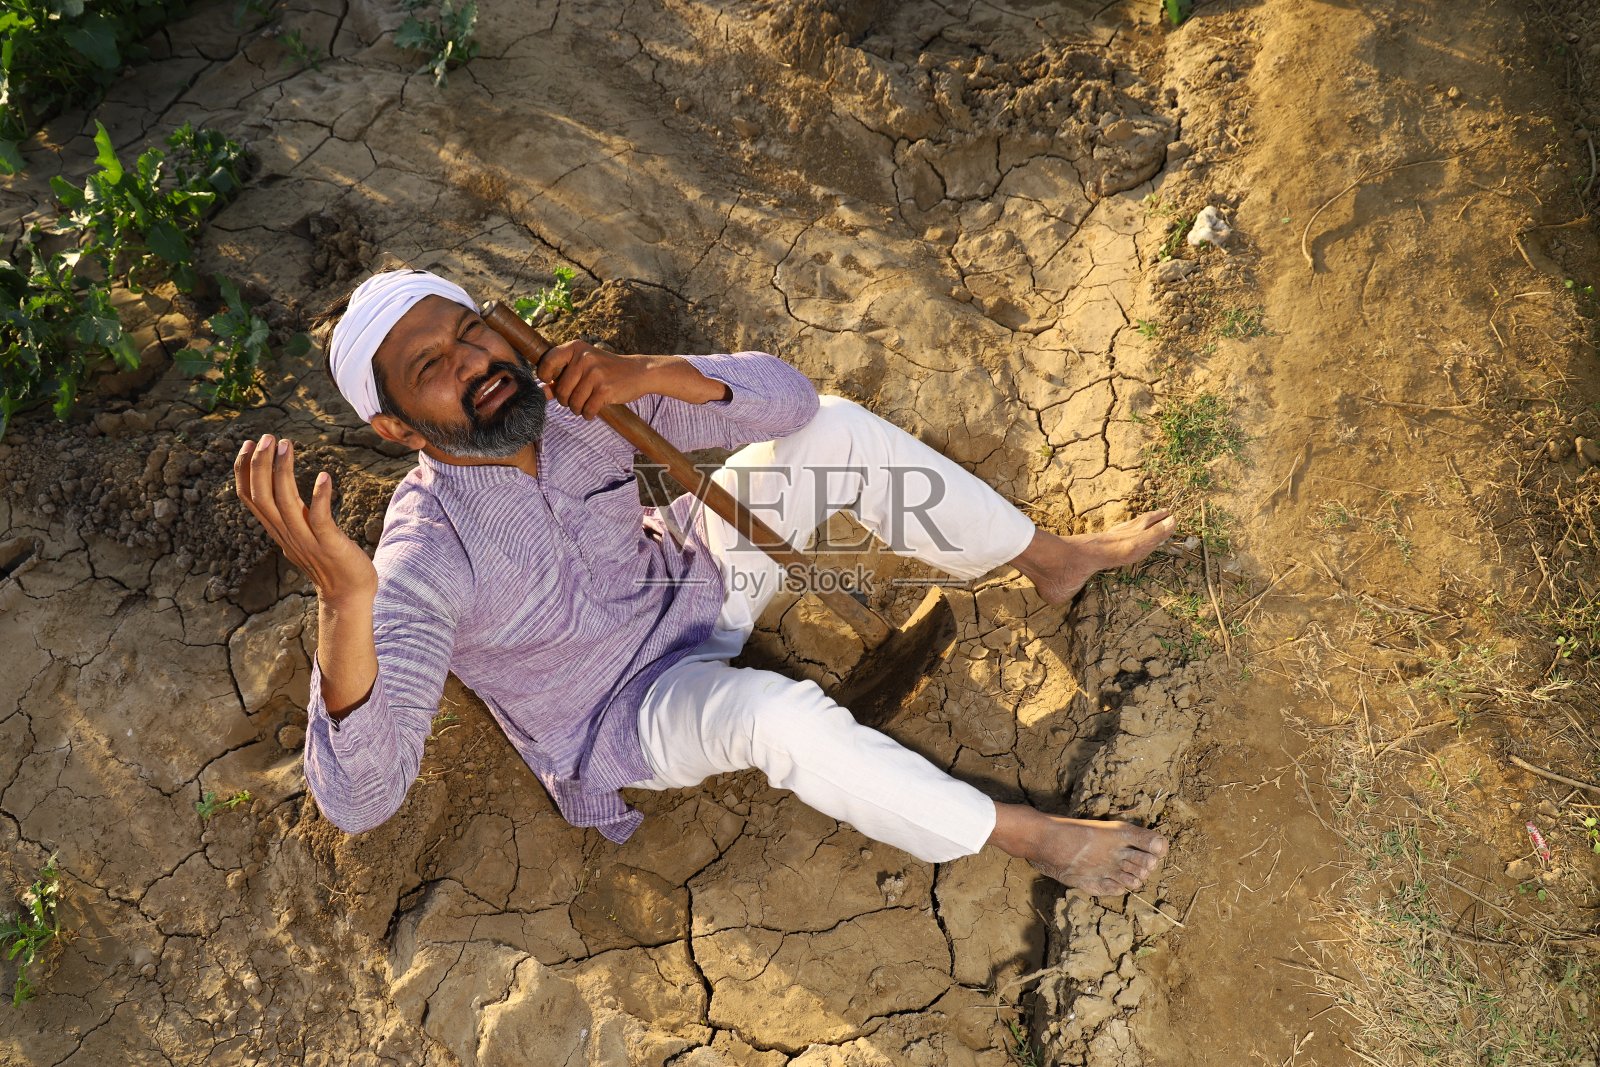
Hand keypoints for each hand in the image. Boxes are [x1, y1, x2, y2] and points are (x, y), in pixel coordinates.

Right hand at [234, 434, 377, 607]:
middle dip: (260, 464)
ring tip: (286, 445)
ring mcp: (307, 541)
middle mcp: (287, 535)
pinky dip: (320, 497)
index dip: (244, 470)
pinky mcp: (329, 545)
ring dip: (283, 471)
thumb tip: (280, 494)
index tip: (247, 444)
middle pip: (262, 496)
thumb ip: (291, 517)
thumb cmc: (330, 563)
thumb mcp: (302, 537)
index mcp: (278, 531)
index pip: (250, 498)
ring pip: (285, 503)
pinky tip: (324, 476)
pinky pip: (319, 519)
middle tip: (267, 437)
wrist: (348, 597)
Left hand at [536, 340, 664, 418]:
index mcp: (576, 348)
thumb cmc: (607, 370)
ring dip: (578, 409)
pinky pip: (587, 410)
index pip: (548, 362)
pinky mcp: (605, 389)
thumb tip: (541, 391)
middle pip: (561, 390)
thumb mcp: (584, 367)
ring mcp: (595, 374)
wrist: (638, 372)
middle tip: (577, 399)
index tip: (551, 383)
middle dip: (566, 401)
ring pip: (573, 403)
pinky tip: (594, 409)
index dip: (544, 376)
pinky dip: (589, 414)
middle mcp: (585, 358)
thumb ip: (561, 377)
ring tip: (586, 404)